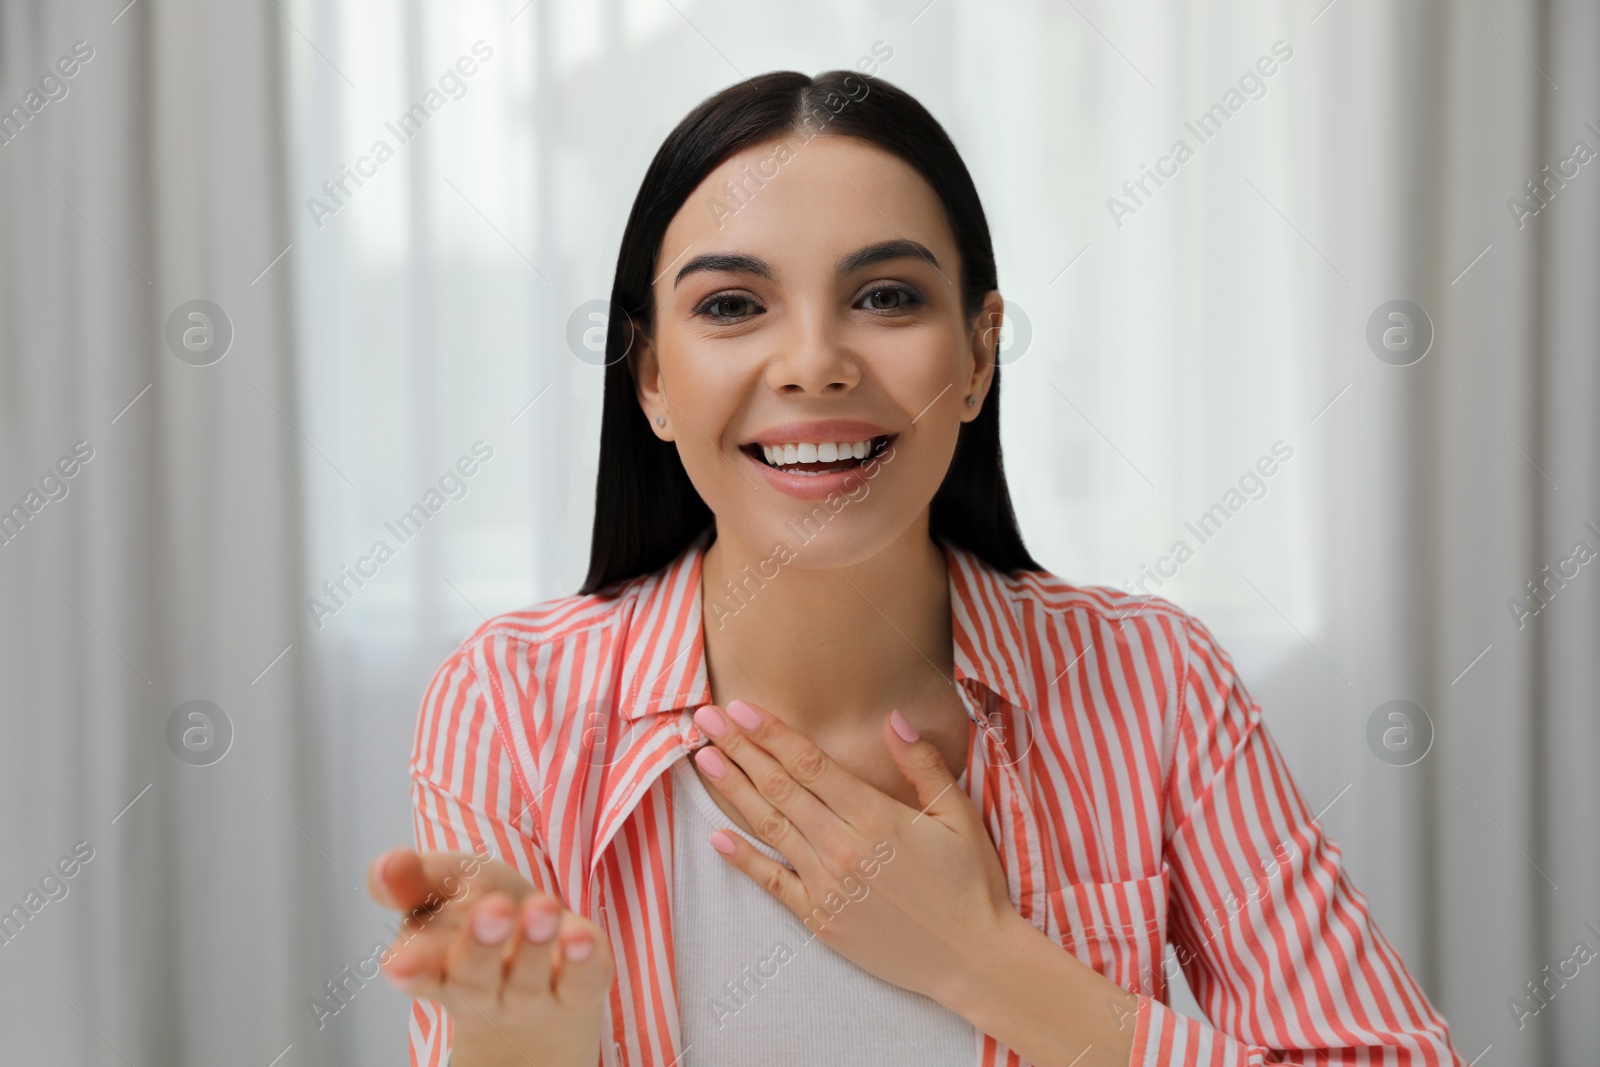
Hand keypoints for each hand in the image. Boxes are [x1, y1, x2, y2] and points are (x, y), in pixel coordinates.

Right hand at [367, 847, 612, 1066]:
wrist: (544, 949)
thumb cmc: (483, 906)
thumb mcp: (447, 882)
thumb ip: (415, 877)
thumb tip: (386, 865)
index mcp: (431, 964)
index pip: (416, 970)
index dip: (410, 967)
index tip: (398, 964)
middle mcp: (475, 991)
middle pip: (471, 978)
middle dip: (480, 944)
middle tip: (493, 908)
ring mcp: (527, 998)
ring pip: (526, 979)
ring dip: (534, 941)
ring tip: (544, 906)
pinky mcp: (576, 993)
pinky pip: (580, 982)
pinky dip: (582, 960)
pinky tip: (583, 936)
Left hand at [687, 699, 1014, 1007]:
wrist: (973, 958)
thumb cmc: (972, 882)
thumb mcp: (959, 814)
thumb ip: (922, 764)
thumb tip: (893, 718)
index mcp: (876, 816)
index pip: (811, 764)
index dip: (772, 734)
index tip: (741, 708)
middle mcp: (844, 846)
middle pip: (780, 788)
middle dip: (740, 750)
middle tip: (705, 720)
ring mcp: (828, 885)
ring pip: (770, 827)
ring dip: (733, 792)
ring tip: (704, 761)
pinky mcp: (821, 918)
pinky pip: (773, 882)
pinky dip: (743, 859)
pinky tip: (717, 838)